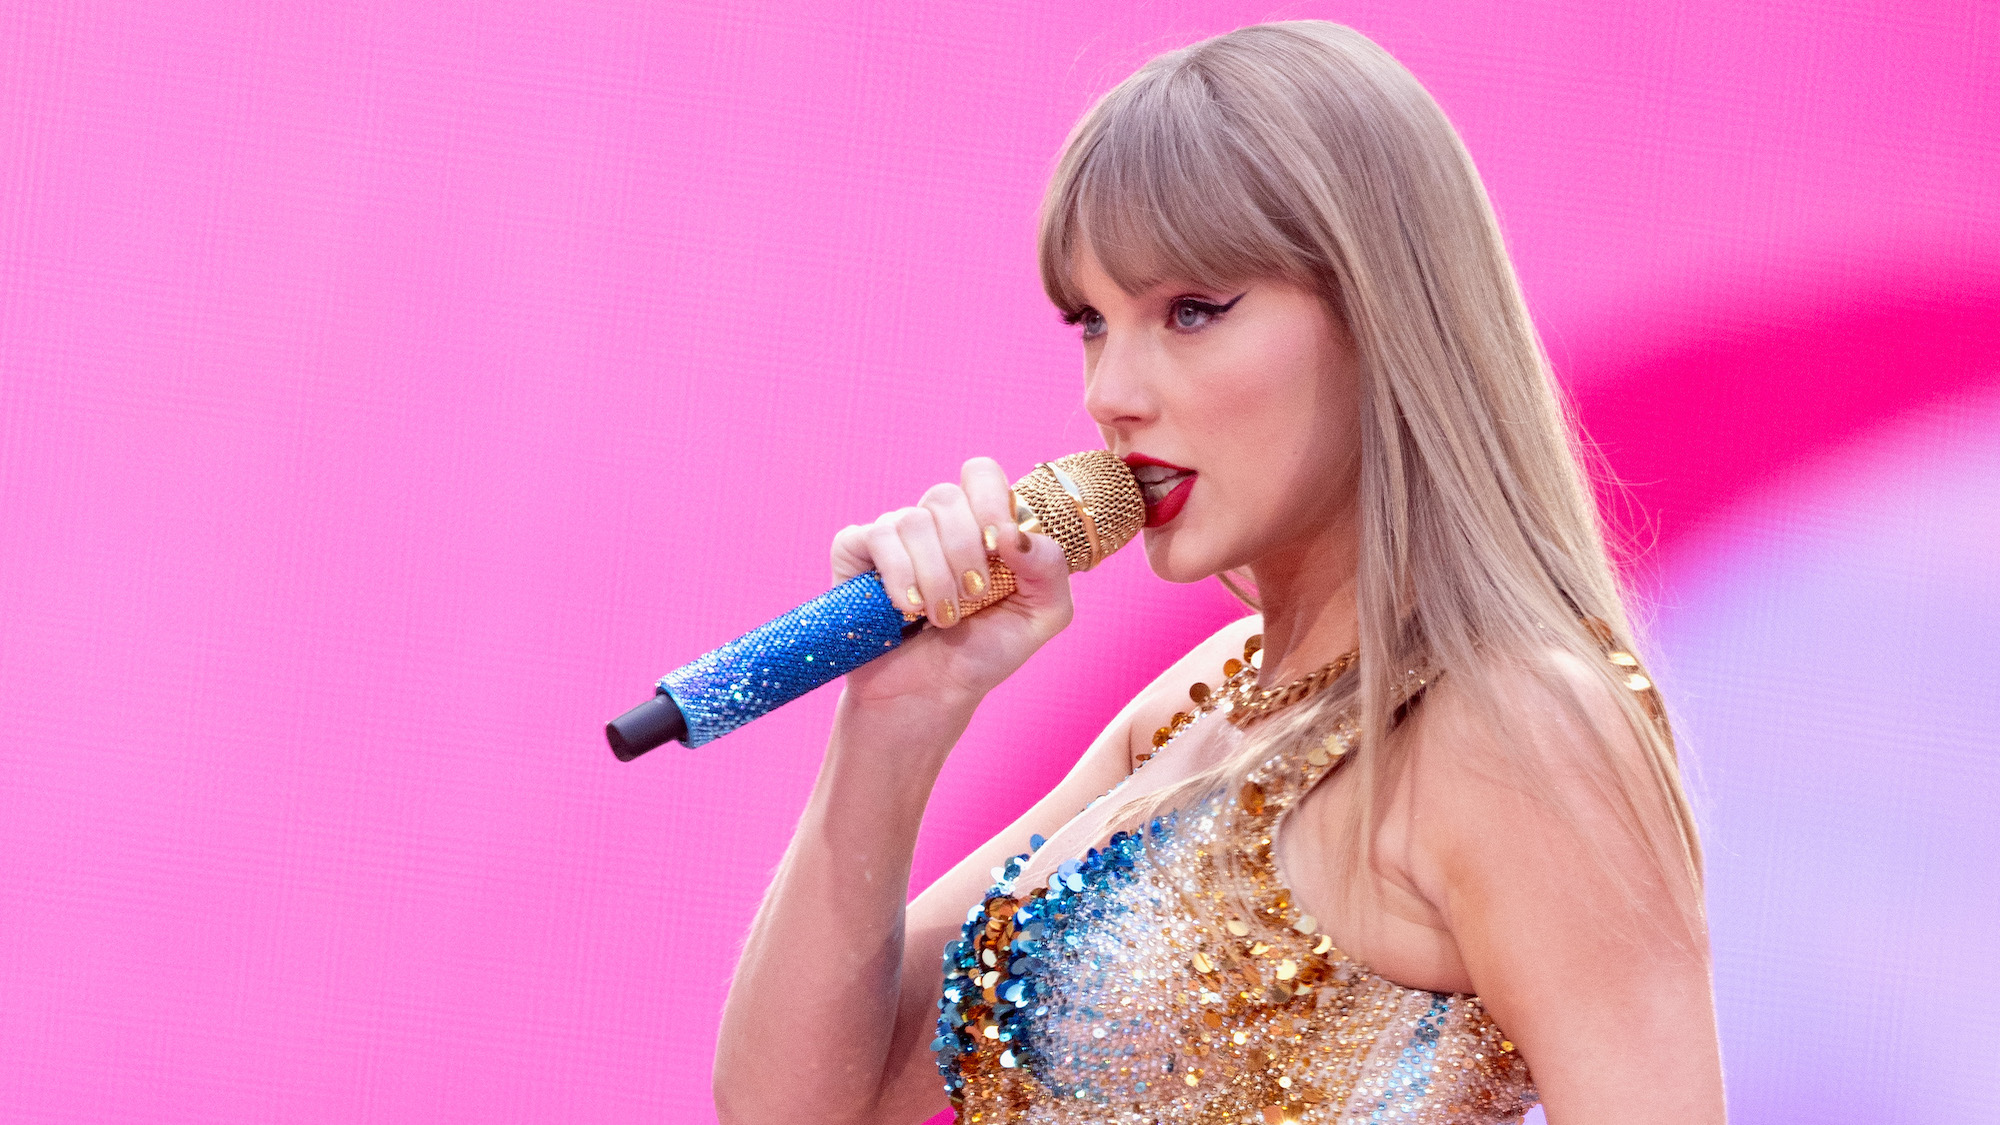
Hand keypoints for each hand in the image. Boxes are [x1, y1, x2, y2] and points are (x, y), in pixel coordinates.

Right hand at [829, 457, 1074, 707]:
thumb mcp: (1041, 616)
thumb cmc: (983, 653)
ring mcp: (894, 535)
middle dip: (965, 554)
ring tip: (942, 617)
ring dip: (934, 577)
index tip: (998, 546)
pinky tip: (904, 608)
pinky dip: (896, 574)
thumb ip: (1051, 568)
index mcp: (980, 523)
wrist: (930, 696)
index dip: (990, 501)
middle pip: (945, 497)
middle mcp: (936, 522)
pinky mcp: (856, 553)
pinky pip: (873, 537)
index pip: (980, 473)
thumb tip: (1018, 533)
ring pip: (911, 522)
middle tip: (973, 598)